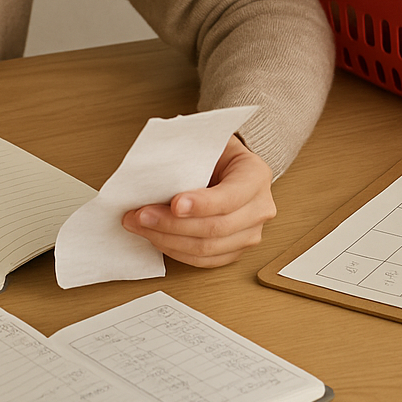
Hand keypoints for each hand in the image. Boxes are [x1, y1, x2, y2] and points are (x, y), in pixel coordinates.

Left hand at [121, 135, 274, 267]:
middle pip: (216, 228)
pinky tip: (156, 238)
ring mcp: (250, 233)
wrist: (228, 166)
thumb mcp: (209, 141)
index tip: (173, 203)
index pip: (230, 197)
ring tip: (142, 226)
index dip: (201, 204)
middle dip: (172, 224)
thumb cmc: (217, 152)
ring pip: (208, 248)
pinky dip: (176, 251)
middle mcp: (259, 208)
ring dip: (168, 240)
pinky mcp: (236, 250)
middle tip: (142, 215)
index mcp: (255, 176)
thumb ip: (190, 152)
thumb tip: (155, 166)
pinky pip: (205, 261)